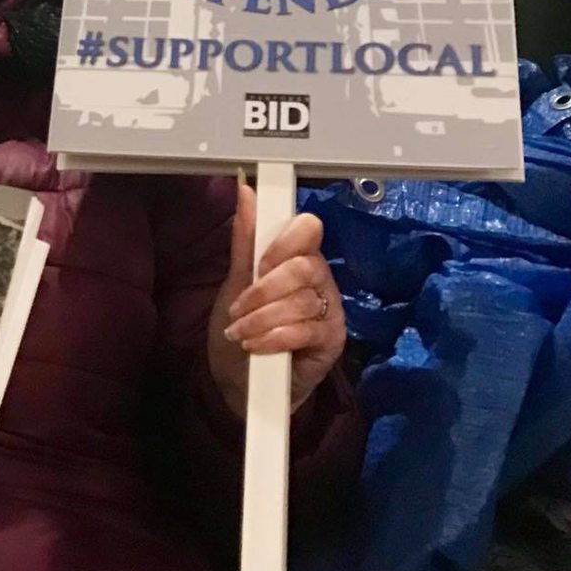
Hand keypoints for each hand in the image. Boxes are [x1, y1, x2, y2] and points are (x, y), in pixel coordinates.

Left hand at [207, 181, 344, 418]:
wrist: (243, 379)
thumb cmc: (243, 325)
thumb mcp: (238, 281)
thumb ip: (245, 238)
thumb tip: (246, 190)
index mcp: (299, 256)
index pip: (308, 229)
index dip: (283, 244)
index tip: (259, 265)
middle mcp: (321, 279)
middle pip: (305, 267)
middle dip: (265, 289)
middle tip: (240, 307)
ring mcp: (330, 310)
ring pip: (301, 301)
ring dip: (262, 318)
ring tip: (241, 332)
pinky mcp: (333, 341)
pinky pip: (305, 330)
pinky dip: (274, 337)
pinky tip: (256, 345)